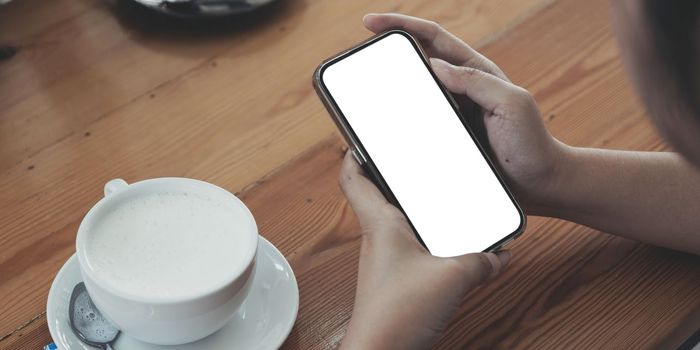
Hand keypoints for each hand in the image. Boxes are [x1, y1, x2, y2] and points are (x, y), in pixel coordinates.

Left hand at [338, 151, 510, 349]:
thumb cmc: (397, 313)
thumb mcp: (452, 277)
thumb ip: (480, 260)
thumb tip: (498, 255)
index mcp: (380, 223)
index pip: (353, 176)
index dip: (356, 152)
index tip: (366, 136)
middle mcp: (379, 237)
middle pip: (379, 195)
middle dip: (396, 177)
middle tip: (417, 161)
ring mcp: (387, 260)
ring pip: (397, 222)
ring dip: (414, 209)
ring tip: (442, 198)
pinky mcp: (397, 279)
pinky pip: (412, 248)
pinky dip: (429, 241)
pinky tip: (453, 249)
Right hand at [363, 13, 570, 209]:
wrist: (541, 184)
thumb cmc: (532, 144)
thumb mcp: (512, 104)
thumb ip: (477, 82)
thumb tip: (436, 65)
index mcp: (477, 73)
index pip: (434, 38)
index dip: (403, 25)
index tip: (371, 24)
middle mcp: (461, 89)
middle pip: (418, 60)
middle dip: (389, 50)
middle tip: (362, 54)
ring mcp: (452, 114)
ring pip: (414, 93)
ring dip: (391, 87)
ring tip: (365, 90)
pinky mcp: (447, 139)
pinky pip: (417, 123)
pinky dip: (399, 119)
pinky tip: (384, 127)